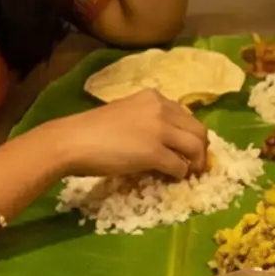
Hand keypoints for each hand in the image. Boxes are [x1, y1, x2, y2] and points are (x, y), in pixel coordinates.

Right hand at [44, 91, 212, 186]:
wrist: (73, 140)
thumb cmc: (92, 130)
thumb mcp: (127, 114)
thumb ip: (148, 120)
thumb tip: (166, 142)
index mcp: (154, 97)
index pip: (186, 115)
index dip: (190, 134)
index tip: (187, 147)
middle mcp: (162, 108)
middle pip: (198, 130)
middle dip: (201, 149)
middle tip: (196, 164)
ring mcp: (159, 130)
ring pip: (195, 147)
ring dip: (196, 163)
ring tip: (189, 173)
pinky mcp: (154, 152)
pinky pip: (179, 166)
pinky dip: (179, 174)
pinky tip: (171, 178)